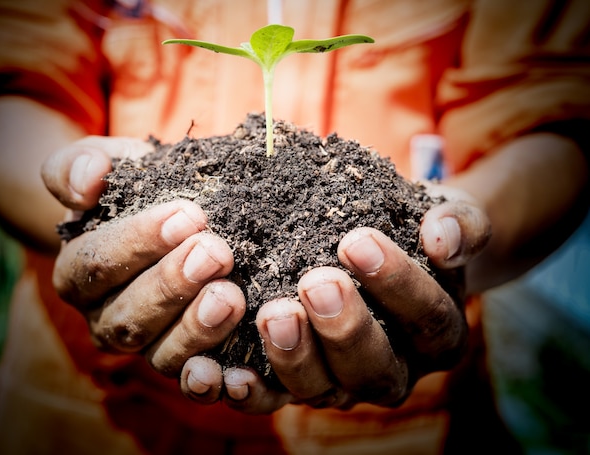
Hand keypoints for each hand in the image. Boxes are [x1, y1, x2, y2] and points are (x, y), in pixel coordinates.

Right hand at [42, 136, 246, 379]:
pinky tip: (237, 372)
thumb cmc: (140, 188)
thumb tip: (86, 181)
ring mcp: (148, 347)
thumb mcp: (113, 165)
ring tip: (232, 296)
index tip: (188, 214)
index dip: (139, 242)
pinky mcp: (187, 362)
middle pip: (129, 317)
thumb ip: (82, 166)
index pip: (97, 265)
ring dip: (197, 329)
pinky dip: (212, 383)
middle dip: (172, 285)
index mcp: (81, 275)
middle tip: (216, 251)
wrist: (175, 215)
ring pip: (162, 355)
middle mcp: (107, 320)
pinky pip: (194, 385)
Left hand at [204, 184, 490, 412]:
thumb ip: (458, 224)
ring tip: (272, 313)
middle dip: (344, 328)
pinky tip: (225, 371)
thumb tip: (444, 237)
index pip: (427, 317)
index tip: (358, 240)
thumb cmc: (412, 230)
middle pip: (375, 367)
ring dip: (294, 357)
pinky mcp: (296, 385)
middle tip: (315, 283)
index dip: (398, 284)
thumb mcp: (445, 217)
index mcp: (436, 334)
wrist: (379, 245)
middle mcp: (393, 369)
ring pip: (322, 388)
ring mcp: (342, 383)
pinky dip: (251, 391)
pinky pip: (273, 399)